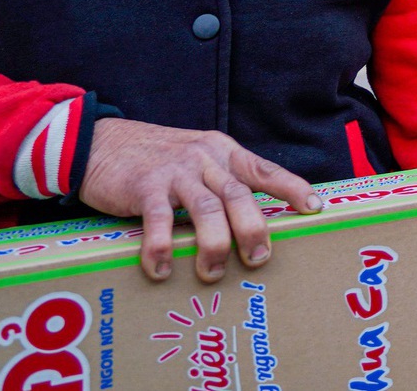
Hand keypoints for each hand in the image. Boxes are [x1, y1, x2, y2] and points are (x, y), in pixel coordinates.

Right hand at [79, 119, 321, 282]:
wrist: (102, 142)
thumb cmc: (156, 159)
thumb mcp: (197, 158)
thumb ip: (221, 181)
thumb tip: (248, 222)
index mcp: (223, 152)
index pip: (264, 170)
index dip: (293, 187)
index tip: (314, 207)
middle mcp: (205, 159)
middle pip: (239, 195)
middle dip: (254, 228)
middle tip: (259, 258)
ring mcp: (176, 172)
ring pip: (207, 209)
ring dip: (215, 245)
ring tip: (213, 273)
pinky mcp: (145, 187)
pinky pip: (160, 221)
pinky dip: (163, 248)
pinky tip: (162, 269)